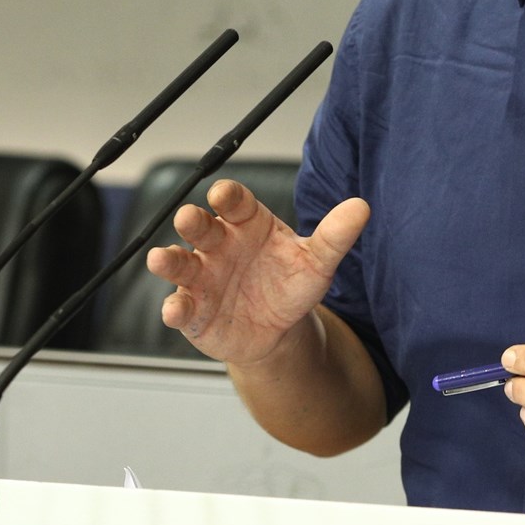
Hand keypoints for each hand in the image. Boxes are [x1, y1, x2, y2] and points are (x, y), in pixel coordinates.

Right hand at [146, 179, 368, 365]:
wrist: (277, 329)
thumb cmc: (291, 284)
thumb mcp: (316, 262)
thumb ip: (334, 236)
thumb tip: (362, 207)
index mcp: (246, 222)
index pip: (234, 201)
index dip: (227, 195)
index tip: (224, 194)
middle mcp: (218, 244)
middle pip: (199, 226)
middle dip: (192, 221)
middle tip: (190, 218)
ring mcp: (201, 276)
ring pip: (179, 262)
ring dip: (169, 259)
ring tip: (162, 259)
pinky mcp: (193, 309)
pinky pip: (178, 305)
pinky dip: (174, 307)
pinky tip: (176, 309)